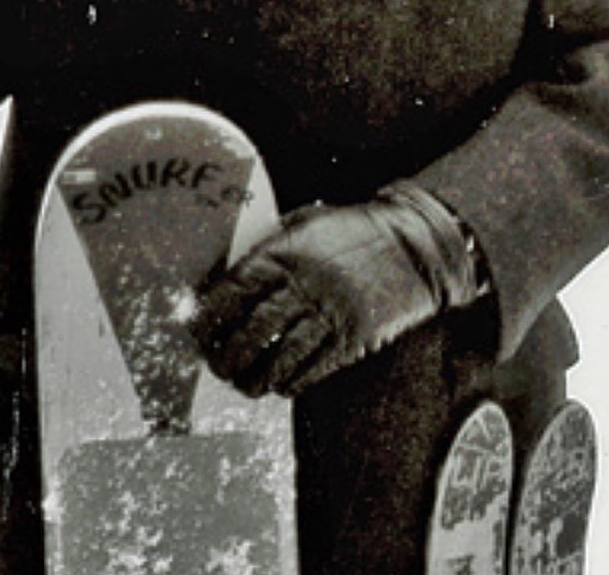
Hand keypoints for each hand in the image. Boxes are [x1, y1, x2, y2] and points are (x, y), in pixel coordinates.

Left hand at [190, 184, 481, 398]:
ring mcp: (330, 314)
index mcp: (285, 253)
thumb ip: (271, 245)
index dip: (209, 316)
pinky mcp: (354, 339)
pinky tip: (278, 385)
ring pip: (280, 357)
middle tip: (215, 365)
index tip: (194, 330)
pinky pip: (313, 369)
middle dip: (227, 355)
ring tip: (242, 383)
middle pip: (252, 331)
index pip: (233, 290)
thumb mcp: (306, 222)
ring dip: (255, 377)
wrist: (414, 246)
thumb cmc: (353, 229)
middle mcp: (303, 285)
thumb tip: (230, 270)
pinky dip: (291, 381)